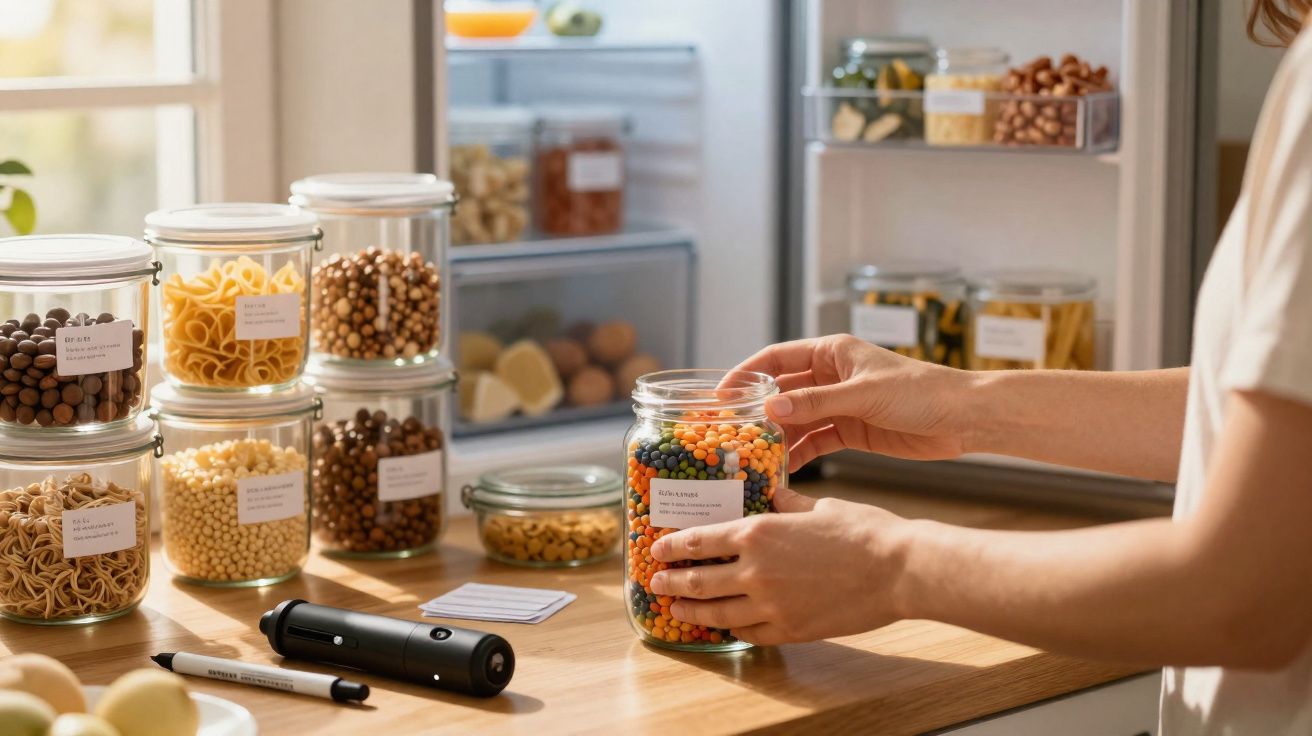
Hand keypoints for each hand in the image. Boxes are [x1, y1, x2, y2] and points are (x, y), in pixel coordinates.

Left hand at [649, 487, 907, 644]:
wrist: (899, 569)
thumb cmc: (863, 530)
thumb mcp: (818, 506)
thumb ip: (786, 502)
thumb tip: (770, 492)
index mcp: (758, 532)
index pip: (699, 541)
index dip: (673, 547)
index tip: (657, 550)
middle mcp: (756, 570)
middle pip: (699, 580)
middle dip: (672, 583)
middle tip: (657, 584)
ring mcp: (771, 604)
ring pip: (718, 613)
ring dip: (692, 611)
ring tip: (678, 610)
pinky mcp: (791, 629)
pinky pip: (750, 633)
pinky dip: (732, 630)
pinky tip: (725, 627)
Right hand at [734, 334, 977, 469]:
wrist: (962, 418)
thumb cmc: (920, 392)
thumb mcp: (863, 395)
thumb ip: (815, 403)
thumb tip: (769, 410)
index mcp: (832, 352)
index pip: (776, 359)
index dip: (746, 375)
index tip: (721, 397)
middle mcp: (831, 376)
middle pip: (782, 392)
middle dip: (756, 412)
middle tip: (729, 433)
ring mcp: (839, 404)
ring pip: (796, 420)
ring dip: (776, 437)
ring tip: (751, 457)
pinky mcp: (850, 431)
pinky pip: (815, 441)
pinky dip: (799, 454)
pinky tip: (782, 470)